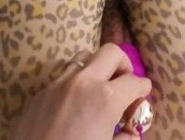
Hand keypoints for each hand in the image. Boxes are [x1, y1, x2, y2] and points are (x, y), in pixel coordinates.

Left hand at [9, 42, 152, 139]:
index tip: (143, 94)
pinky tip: (73, 104)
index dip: (143, 88)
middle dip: (123, 65)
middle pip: (111, 53)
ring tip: (98, 90)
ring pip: (84, 58)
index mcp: (106, 98)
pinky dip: (75, 83)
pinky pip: (63, 76)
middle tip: (124, 83)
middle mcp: (84, 82)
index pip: (135, 82)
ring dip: (97, 69)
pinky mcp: (41, 92)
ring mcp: (59, 83)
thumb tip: (131, 133)